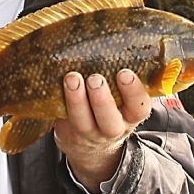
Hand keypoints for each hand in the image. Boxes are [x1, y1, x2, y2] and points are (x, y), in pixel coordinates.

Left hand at [54, 69, 151, 192]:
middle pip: (109, 120)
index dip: (133, 92)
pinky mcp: (67, 133)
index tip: (124, 73)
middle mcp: (112, 128)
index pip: (140, 107)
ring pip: (83, 122)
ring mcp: (88, 133)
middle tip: (94, 79)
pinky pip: (61, 120)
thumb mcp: (124, 102)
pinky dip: (57, 101)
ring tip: (72, 79)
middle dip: (102, 99)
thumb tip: (113, 46)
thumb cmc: (109, 112)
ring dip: (76, 100)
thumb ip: (120, 81)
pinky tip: (53, 84)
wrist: (91, 147)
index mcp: (131, 115)